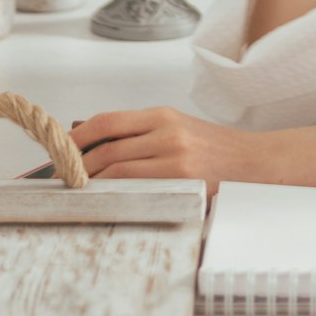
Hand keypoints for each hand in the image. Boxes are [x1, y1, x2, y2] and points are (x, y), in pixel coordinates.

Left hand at [71, 107, 255, 192]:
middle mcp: (167, 133)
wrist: (254, 163)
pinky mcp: (183, 183)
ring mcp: (175, 159)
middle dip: (77, 166)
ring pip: (118, 172)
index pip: (107, 121)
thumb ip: (141, 134)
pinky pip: (138, 190)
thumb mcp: (178, 128)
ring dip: (92, 183)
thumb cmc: (214, 148)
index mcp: (163, 115)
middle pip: (107, 149)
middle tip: (63, 177)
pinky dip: (116, 195)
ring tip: (79, 191)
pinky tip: (107, 200)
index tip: (60, 149)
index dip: (78, 137)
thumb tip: (93, 145)